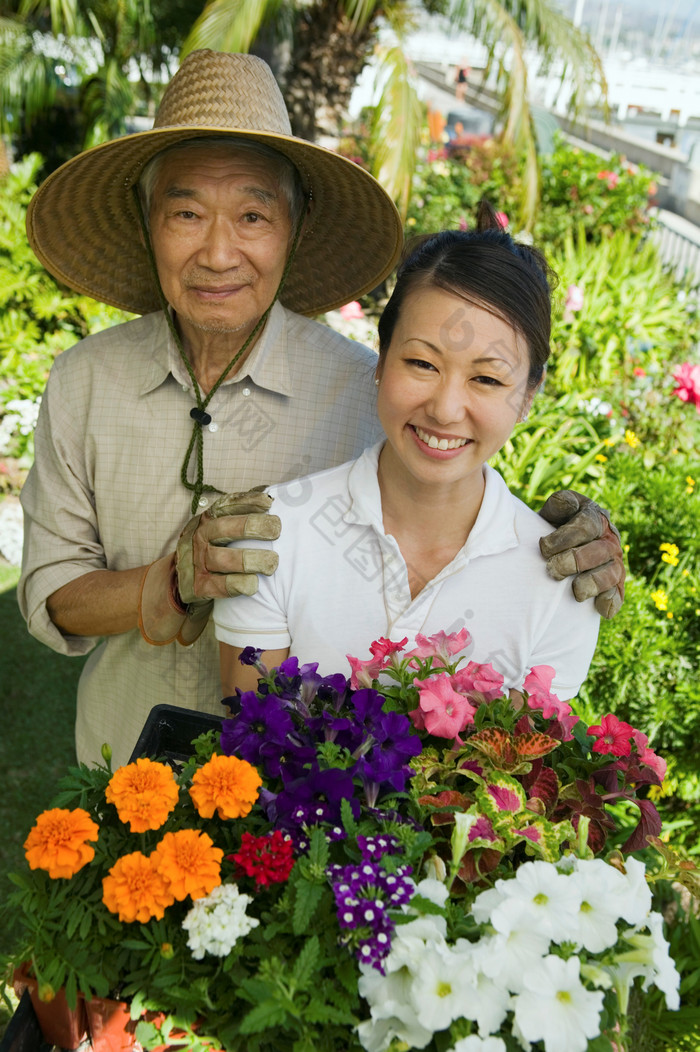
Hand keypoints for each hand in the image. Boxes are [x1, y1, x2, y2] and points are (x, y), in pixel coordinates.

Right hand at [176, 489, 280, 601]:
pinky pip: (218, 585)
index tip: (268, 502)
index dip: (247, 501)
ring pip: (222, 559)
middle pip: (223, 529)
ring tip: (272, 563)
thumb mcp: (216, 529)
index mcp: (207, 520)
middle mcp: (199, 538)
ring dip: (249, 560)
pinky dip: (237, 584)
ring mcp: (197, 562)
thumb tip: (269, 498)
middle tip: (276, 530)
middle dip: (251, 527)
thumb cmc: (210, 549)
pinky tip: (253, 585)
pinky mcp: (198, 586)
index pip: (225, 506)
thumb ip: (238, 515)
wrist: (176, 579)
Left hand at [538, 490, 624, 619]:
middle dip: (573, 562)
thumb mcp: (554, 512)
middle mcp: (609, 540)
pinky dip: (611, 602)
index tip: (543, 547)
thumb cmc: (554, 528)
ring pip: (610, 574)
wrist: (561, 548)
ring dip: (592, 583)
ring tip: (575, 591)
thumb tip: (565, 503)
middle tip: (552, 570)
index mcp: (595, 518)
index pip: (586, 525)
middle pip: (598, 551)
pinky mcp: (615, 585)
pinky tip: (600, 608)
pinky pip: (618, 594)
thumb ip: (559, 505)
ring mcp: (614, 563)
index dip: (565, 537)